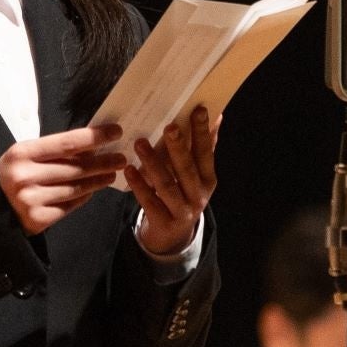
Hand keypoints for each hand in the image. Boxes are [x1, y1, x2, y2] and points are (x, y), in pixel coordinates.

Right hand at [0, 124, 128, 234]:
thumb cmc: (14, 173)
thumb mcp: (27, 154)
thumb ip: (54, 150)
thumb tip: (92, 146)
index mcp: (22, 153)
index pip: (66, 143)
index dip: (94, 137)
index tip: (116, 132)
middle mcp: (26, 177)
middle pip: (75, 168)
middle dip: (103, 162)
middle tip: (122, 158)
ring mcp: (32, 200)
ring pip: (75, 188)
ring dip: (98, 180)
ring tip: (112, 173)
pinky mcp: (38, 219)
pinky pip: (69, 205)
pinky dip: (83, 197)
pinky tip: (93, 190)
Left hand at [127, 106, 219, 255]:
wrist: (173, 236)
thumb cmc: (185, 194)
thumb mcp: (198, 175)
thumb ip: (205, 147)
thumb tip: (217, 115)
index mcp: (208, 179)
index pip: (206, 153)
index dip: (203, 133)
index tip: (198, 110)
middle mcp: (198, 195)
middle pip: (187, 169)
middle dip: (179, 147)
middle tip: (169, 126)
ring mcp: (182, 211)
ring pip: (167, 185)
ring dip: (153, 163)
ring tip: (140, 143)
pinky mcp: (164, 222)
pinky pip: (150, 202)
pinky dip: (139, 185)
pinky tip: (129, 169)